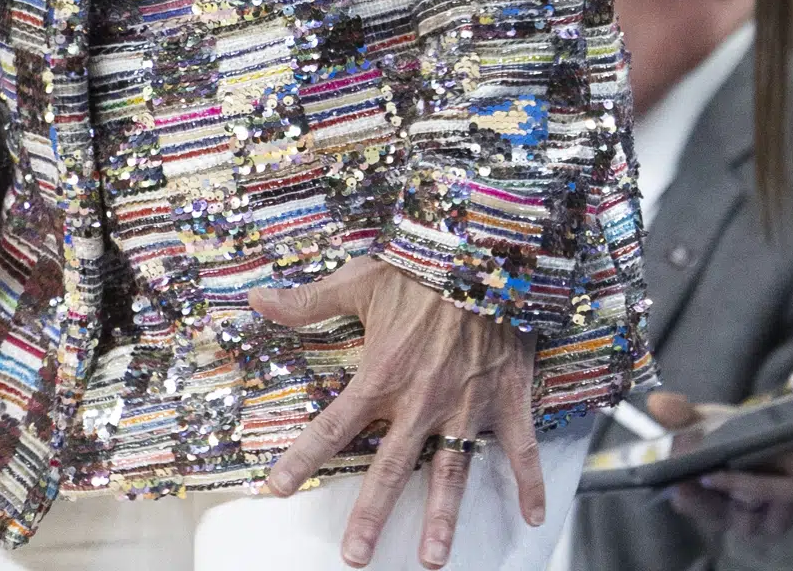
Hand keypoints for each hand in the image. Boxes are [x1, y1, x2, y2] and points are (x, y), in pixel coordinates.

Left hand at [248, 255, 543, 569]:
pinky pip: (521, 451)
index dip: (302, 459)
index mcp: (380, 376)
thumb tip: (257, 300)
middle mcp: (421, 402)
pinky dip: (531, 484)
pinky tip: (534, 516)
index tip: (277, 490)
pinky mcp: (507, 401)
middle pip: (389, 470)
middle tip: (355, 557)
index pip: (332, 428)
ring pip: (451, 475)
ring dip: (442, 519)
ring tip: (432, 558)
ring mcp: (466, 407)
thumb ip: (309, 302)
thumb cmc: (420, 265)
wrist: (487, 252)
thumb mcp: (358, 281)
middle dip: (371, 515)